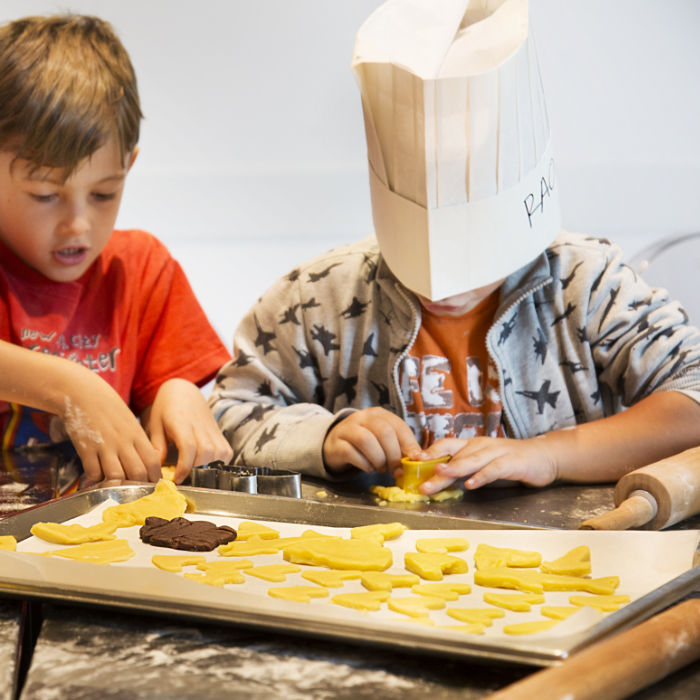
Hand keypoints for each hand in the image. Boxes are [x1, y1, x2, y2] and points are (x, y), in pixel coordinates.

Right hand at [57, 372, 161, 482]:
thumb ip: (139, 441)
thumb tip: (150, 461)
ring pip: (117, 476)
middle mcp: (123, 442)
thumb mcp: (130, 422)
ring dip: (117, 485)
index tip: (153, 484)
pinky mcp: (86, 449)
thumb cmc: (110, 408)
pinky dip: (96, 479)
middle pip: (138, 472)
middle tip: (136, 490)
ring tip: (116, 485)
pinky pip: (94, 472)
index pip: (153, 461)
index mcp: (136, 434)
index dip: (155, 477)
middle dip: (139, 486)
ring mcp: (104, 446)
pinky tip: (97, 474)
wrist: (84, 394)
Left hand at [143, 378, 232, 482]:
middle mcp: (200, 426)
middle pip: (205, 453)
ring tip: (194, 475)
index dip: (184, 466)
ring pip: (218, 454)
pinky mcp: (220, 434)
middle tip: (183, 481)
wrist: (184, 391)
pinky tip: (207, 467)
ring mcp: (213, 430)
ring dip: (207, 468)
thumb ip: (157, 447)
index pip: (188, 447)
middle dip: (195, 471)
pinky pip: (225, 453)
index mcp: (182, 423)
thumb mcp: (155, 425)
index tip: (176, 480)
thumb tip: (156, 470)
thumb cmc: (166, 409)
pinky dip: (219, 463)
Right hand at [323, 407, 420, 474]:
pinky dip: (364, 464)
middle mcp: (363, 417)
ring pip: (366, 440)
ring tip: (381, 469)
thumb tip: (418, 459)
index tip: (416, 460)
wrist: (335, 444)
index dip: (410, 444)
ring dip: (378, 459)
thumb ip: (400, 446)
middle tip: (396, 470)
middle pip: (384, 432)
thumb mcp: (384, 439)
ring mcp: (348, 429)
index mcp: (379, 414)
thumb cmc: (366, 443)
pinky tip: (368, 468)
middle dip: (394, 455)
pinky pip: (351, 452)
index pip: (399, 426)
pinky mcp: (337, 444)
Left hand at [418, 436, 557, 493]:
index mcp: (471, 446)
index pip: (445, 446)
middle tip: (419, 479)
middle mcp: (480, 446)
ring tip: (439, 474)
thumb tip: (437, 479)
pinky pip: (494, 469)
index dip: (429, 452)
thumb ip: (463, 470)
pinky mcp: (511, 462)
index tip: (412, 462)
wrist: (544, 456)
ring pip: (471, 459)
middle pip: (454, 455)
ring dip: (454, 468)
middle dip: (435, 466)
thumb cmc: (509, 462)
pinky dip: (482, 476)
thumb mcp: (482, 464)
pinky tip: (472, 484)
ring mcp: (496, 453)